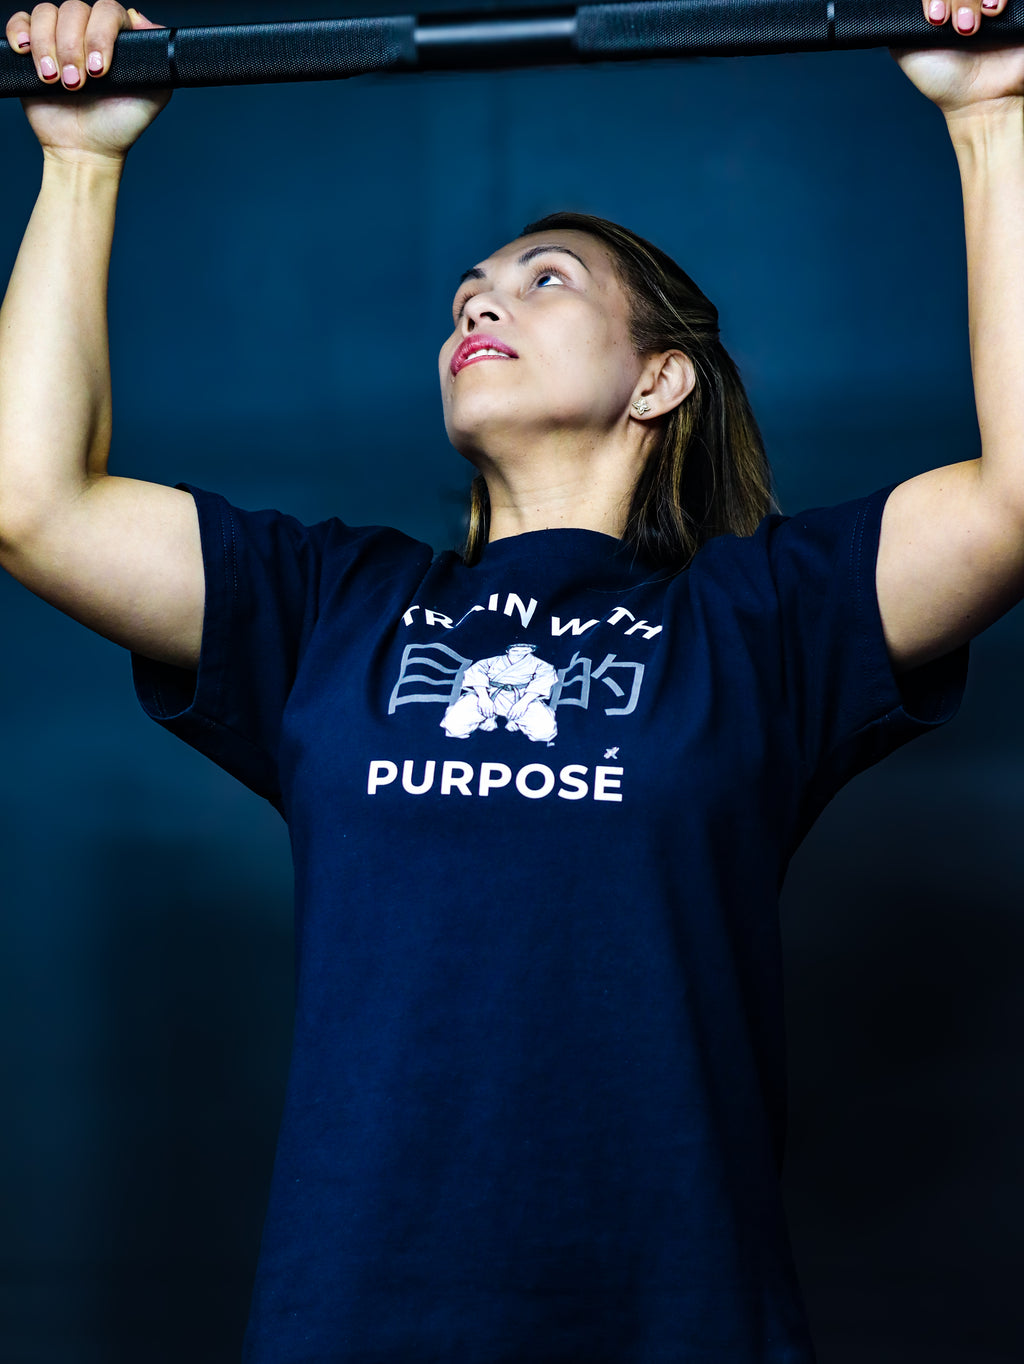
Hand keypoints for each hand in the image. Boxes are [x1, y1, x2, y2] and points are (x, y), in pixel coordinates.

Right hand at [6, 1, 171, 164]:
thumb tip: (143, 21)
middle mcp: (87, 31)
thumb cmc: (119, 125)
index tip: (100, 70)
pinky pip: (20, 21)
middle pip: (74, 9)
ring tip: (54, 80)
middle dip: (73, 48)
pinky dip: (19, 32)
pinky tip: (25, 52)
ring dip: (47, 46)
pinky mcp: (32, 49)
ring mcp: (59, 37)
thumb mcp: (153, 96)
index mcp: (115, 36)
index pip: (107, 11)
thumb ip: (159, 60)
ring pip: (46, 13)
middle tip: (76, 84)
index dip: (100, 35)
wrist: (86, 150)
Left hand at [891, 0, 1023, 117]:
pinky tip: (994, 12)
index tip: (935, 19)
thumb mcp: (906, 50)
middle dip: (955, 0)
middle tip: (957, 28)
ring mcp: (990, 0)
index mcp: (943, 3)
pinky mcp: (1016, 5)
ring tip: (973, 28)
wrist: (980, 101)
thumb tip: (893, 6)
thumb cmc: (945, 81)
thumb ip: (898, 23)